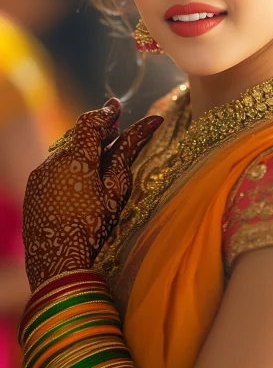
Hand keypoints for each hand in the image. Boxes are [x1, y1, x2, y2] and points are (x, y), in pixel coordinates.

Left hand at [23, 98, 163, 291]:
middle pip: (79, 136)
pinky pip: (54, 169)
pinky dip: (69, 167)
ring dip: (83, 152)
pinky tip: (81, 183)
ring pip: (65, 153)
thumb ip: (125, 155)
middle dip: (98, 133)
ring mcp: (40, 174)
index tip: (117, 106)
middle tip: (115, 130)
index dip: (106, 113)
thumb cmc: (92, 226)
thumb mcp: (115, 191)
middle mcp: (54, 159)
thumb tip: (144, 127)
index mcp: (77, 157)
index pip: (91, 122)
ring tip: (100, 160)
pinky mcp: (33, 188)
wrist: (58, 262)